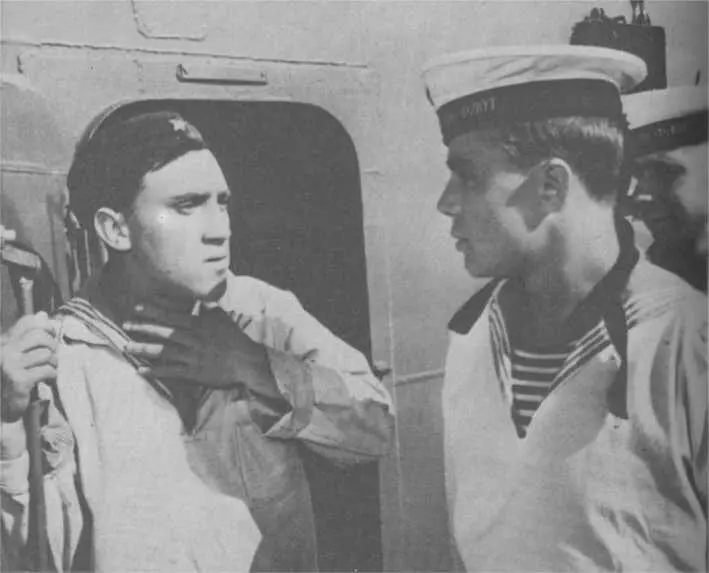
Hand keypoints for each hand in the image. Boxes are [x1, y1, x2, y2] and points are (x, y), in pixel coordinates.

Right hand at [1, 312, 57, 422]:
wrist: (3, 406)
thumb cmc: (13, 377)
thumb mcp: (19, 353)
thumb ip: (28, 335)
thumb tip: (42, 314)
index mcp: (4, 342)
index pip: (28, 322)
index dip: (46, 327)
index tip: (51, 336)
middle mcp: (4, 351)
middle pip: (40, 336)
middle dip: (52, 346)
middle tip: (52, 356)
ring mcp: (10, 365)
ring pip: (46, 354)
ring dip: (53, 363)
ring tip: (49, 370)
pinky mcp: (19, 380)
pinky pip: (47, 370)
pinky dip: (52, 375)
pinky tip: (47, 380)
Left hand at [123, 304, 280, 398]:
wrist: (246, 362)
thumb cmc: (235, 339)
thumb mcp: (222, 318)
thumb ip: (207, 307)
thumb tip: (200, 296)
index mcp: (199, 325)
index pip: (172, 316)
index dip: (154, 311)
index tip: (138, 307)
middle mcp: (192, 339)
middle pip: (163, 332)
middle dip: (143, 327)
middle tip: (126, 324)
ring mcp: (191, 356)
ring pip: (163, 351)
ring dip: (143, 349)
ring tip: (127, 347)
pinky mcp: (193, 372)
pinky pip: (170, 371)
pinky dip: (155, 372)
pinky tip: (140, 371)